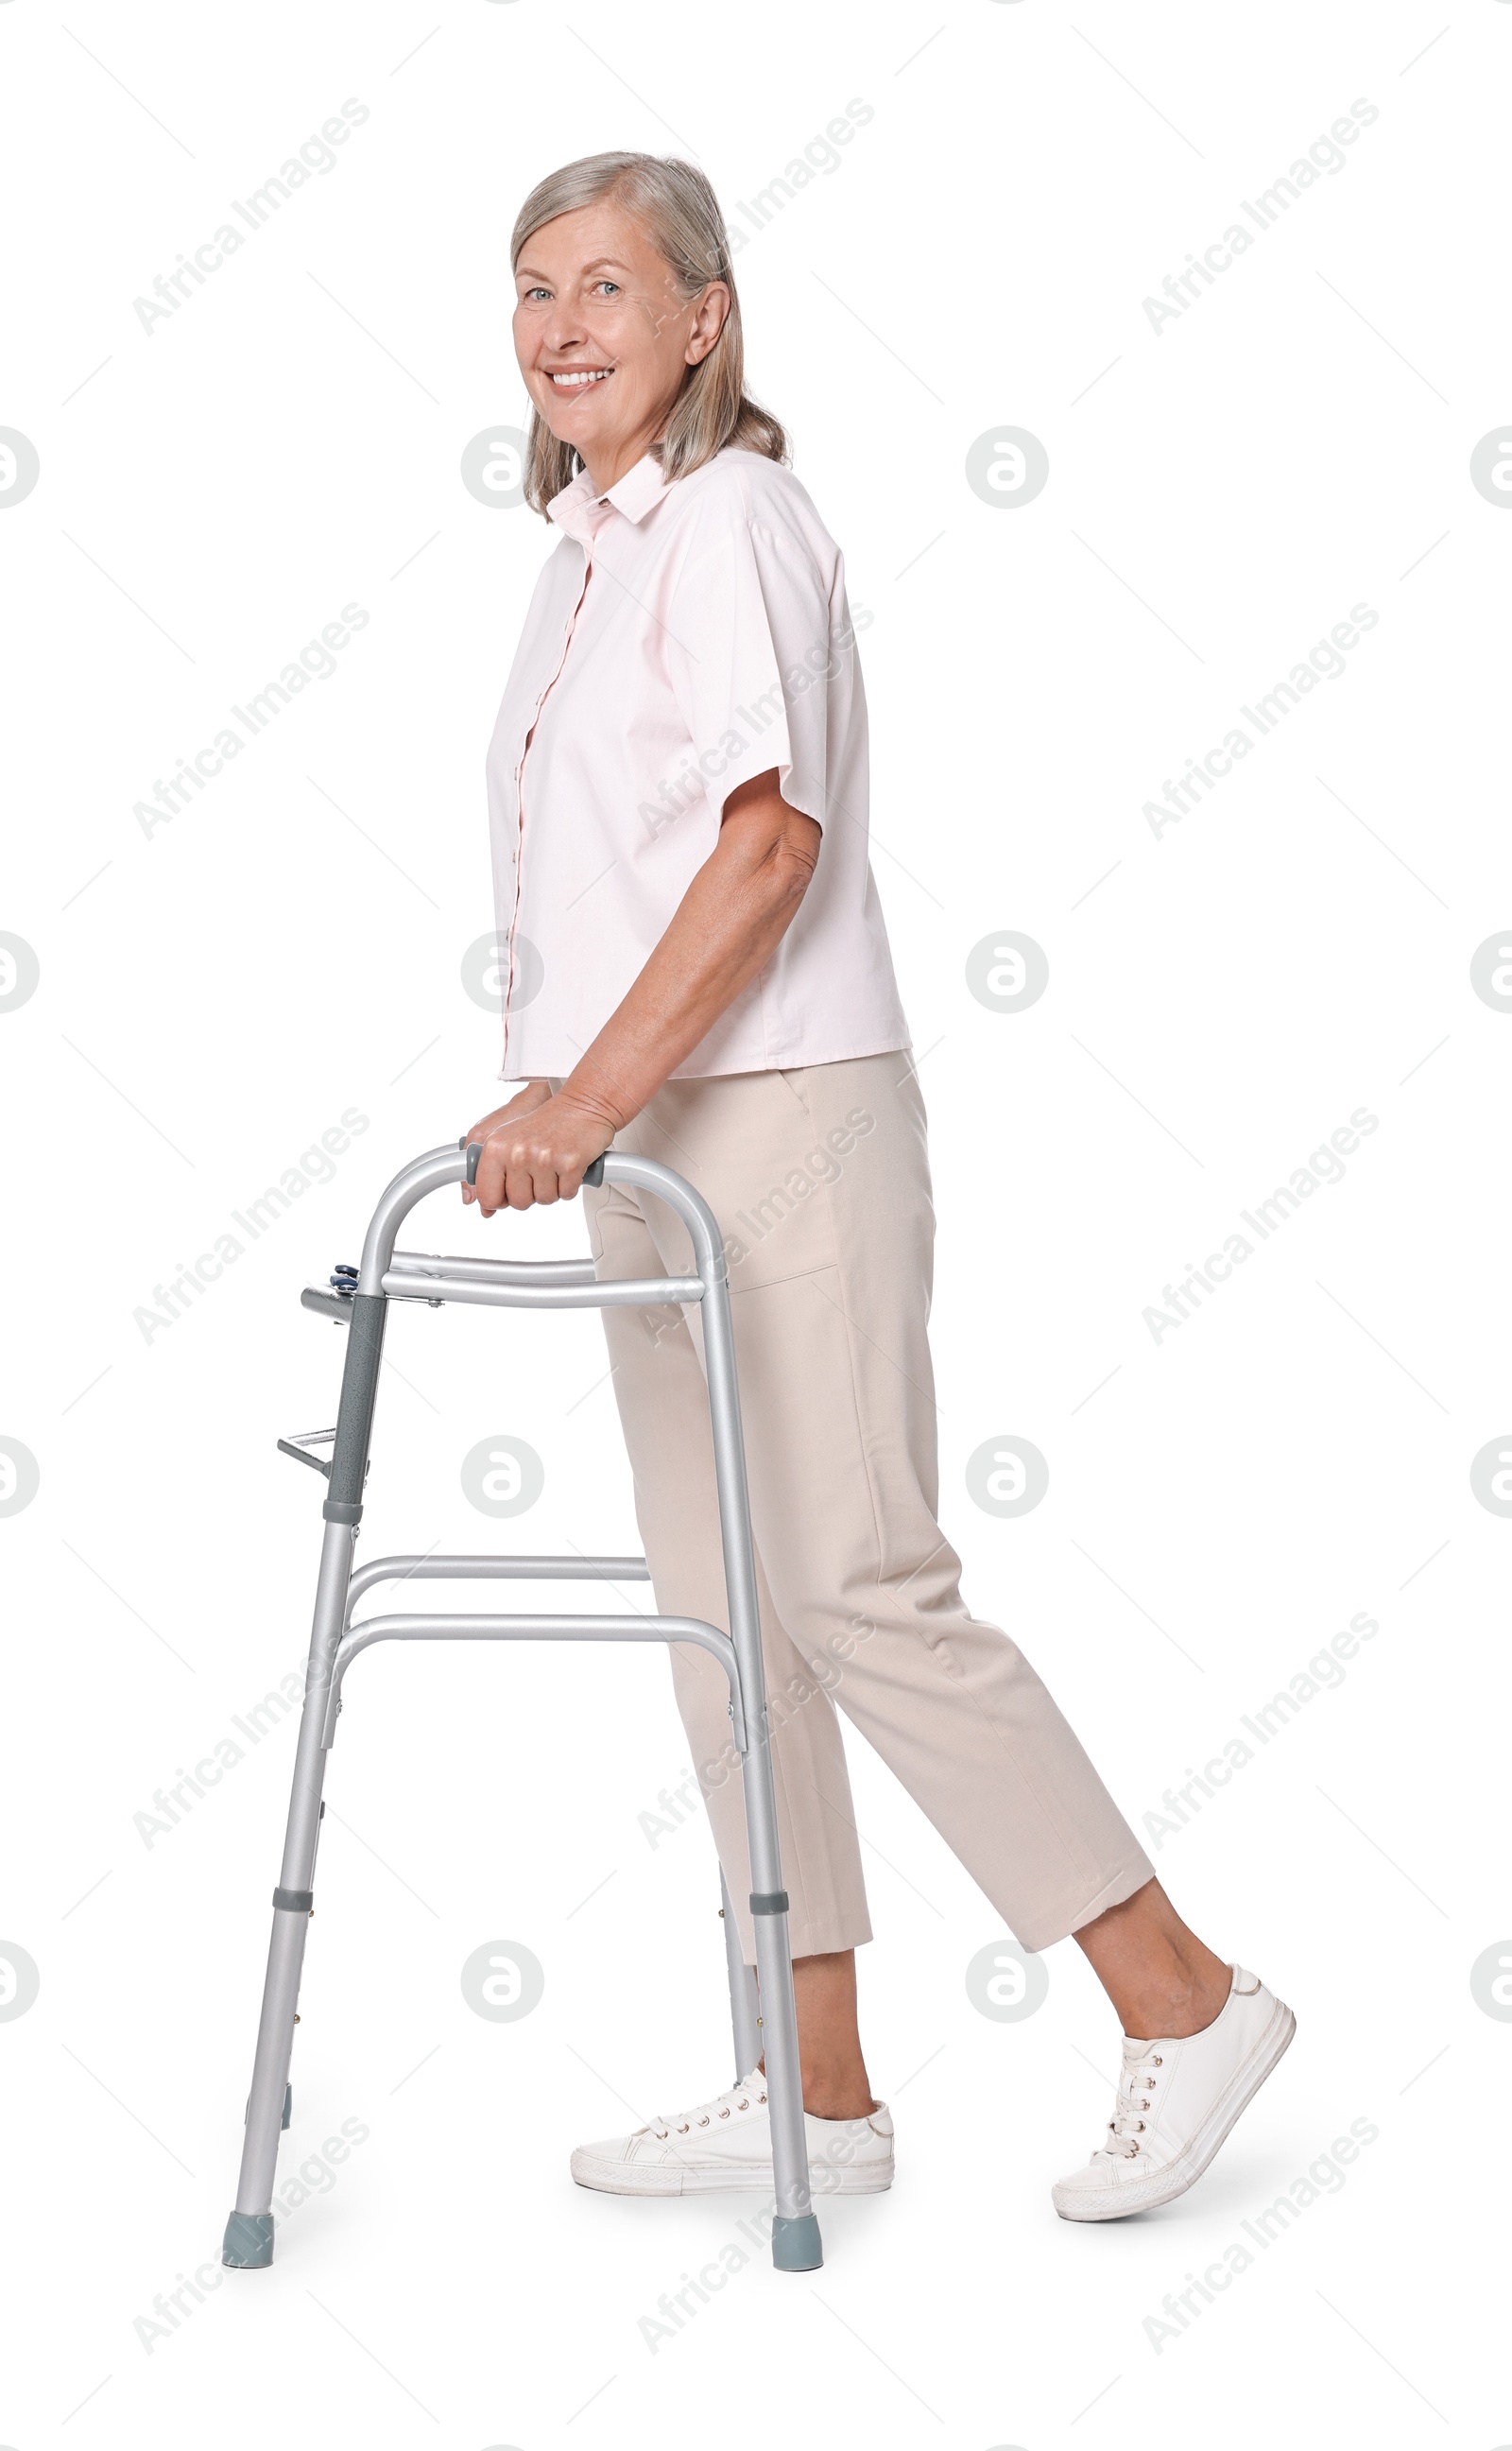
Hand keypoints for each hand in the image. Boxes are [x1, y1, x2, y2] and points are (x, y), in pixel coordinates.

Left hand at [461, 1083, 615, 1213]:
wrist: (583, 1105)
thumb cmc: (547, 1124)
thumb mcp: (509, 1141)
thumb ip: (492, 1174)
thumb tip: (485, 1211)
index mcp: (495, 1147)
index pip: (487, 1196)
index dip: (501, 1198)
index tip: (511, 1187)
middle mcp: (517, 1153)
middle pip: (518, 1203)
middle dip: (531, 1193)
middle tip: (539, 1169)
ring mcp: (543, 1159)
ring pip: (544, 1200)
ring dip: (553, 1188)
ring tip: (554, 1164)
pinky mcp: (569, 1164)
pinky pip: (566, 1194)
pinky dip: (570, 1184)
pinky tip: (568, 1165)